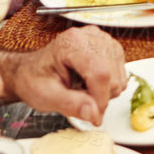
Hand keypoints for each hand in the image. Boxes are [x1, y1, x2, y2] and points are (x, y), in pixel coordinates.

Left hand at [0, 26, 127, 123]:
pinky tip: (90, 83)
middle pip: (112, 76)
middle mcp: (91, 37)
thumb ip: (70, 104)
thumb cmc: (35, 79)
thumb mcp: (45, 96)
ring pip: (119, 77)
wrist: (32, 71)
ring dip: (104, 92)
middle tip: (78, 99)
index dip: (100, 99)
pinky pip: (121, 75)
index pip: (100, 73)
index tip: (93, 116)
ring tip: (81, 89)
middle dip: (99, 96)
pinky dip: (108, 86)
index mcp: (72, 44)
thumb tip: (94, 113)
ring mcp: (103, 41)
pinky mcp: (110, 48)